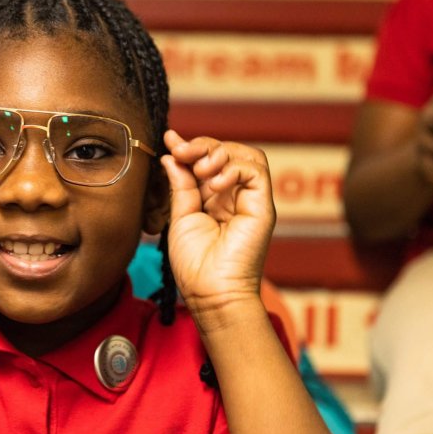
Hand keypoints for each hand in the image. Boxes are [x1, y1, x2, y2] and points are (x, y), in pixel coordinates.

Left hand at [160, 130, 275, 331]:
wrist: (210, 292)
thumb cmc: (195, 264)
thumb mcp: (181, 215)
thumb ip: (180, 184)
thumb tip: (171, 154)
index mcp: (215, 197)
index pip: (209, 158)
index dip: (191, 146)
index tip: (170, 140)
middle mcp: (235, 195)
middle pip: (228, 150)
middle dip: (202, 145)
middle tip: (182, 151)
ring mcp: (251, 199)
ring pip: (246, 155)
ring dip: (219, 154)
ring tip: (200, 170)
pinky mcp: (262, 206)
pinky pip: (256, 170)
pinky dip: (233, 168)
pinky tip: (215, 184)